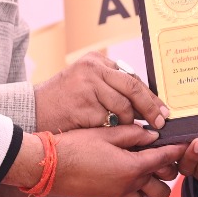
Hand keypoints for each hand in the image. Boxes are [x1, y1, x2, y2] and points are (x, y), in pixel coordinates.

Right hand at [35, 54, 169, 132]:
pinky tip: (109, 135)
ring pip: (123, 107)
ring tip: (125, 130)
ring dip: (128, 122)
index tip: (163, 111)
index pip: (132, 78)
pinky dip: (112, 131)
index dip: (151, 96)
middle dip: (149, 108)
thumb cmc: (64, 101)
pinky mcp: (84, 106)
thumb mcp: (87, 84)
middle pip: (132, 88)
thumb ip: (111, 86)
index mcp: (96, 61)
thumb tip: (146, 102)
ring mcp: (88, 87)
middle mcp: (93, 69)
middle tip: (160, 123)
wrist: (34, 111)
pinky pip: (109, 122)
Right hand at [52, 124, 185, 196]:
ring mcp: (118, 195)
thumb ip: (133, 134)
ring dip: (151, 186)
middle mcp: (129, 186)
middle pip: (164, 187)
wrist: (48, 167)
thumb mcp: (106, 133)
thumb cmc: (75, 146)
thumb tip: (152, 135)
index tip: (184, 143)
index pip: (164, 159)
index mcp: (132, 167)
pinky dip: (135, 193)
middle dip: (166, 172)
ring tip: (142, 169)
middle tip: (158, 155)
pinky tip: (126, 177)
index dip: (177, 150)